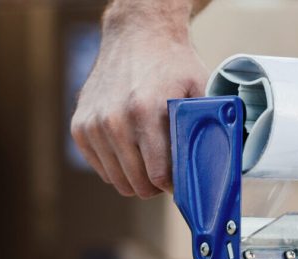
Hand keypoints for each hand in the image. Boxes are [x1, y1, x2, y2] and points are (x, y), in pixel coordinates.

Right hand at [70, 13, 207, 197]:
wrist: (137, 34)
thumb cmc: (170, 63)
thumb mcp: (198, 89)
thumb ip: (205, 127)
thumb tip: (217, 162)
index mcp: (144, 112)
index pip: (157, 176)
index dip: (172, 185)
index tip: (180, 180)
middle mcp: (113, 120)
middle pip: (136, 184)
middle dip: (155, 184)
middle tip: (166, 171)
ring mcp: (93, 125)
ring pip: (116, 180)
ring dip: (135, 176)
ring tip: (148, 159)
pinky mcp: (80, 127)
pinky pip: (100, 167)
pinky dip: (116, 165)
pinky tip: (129, 147)